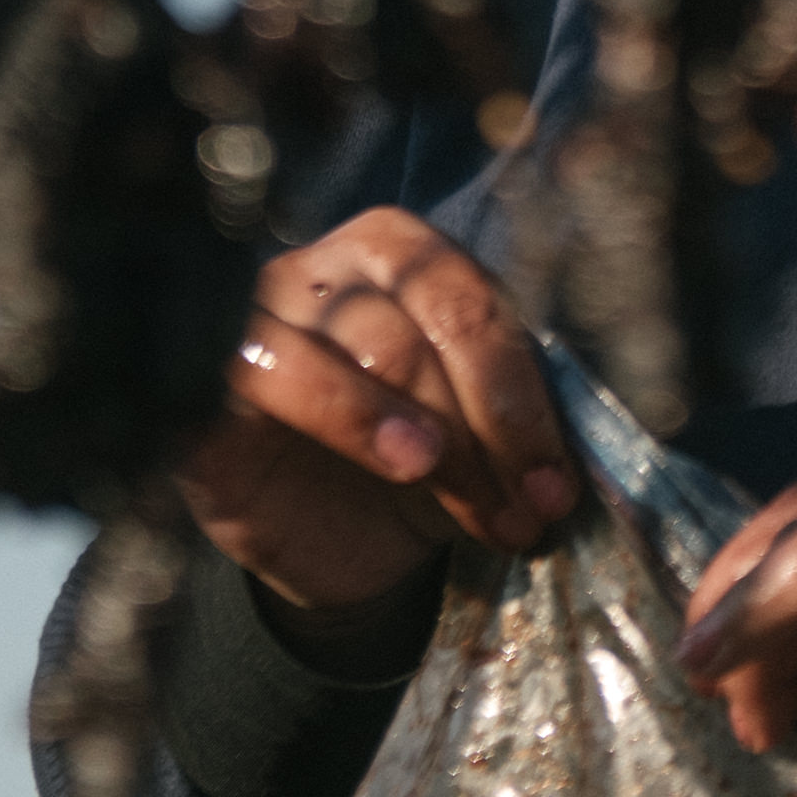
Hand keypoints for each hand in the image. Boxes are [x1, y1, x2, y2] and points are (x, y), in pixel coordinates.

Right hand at [177, 207, 577, 622]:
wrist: (318, 545)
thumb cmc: (405, 465)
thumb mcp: (472, 431)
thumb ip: (514, 406)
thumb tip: (586, 432)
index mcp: (394, 252)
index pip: (472, 296)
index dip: (524, 388)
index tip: (559, 479)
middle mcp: (325, 265)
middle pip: (428, 321)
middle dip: (494, 422)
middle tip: (532, 505)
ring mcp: (261, 313)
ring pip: (372, 345)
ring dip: (443, 436)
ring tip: (483, 506)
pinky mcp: (210, 378)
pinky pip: (282, 371)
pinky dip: (353, 414)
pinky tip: (407, 459)